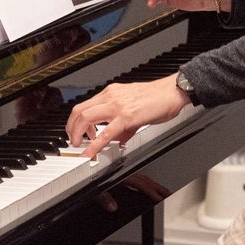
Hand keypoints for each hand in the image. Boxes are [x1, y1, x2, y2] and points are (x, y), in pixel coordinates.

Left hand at [66, 75, 189, 158]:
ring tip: (78, 146)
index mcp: (111, 93)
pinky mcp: (126, 117)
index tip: (77, 133)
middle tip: (73, 141)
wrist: (172, 92)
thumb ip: (124, 125)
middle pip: (79, 111)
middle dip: (71, 128)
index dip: (76, 121)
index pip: (84, 105)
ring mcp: (117, 105)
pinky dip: (94, 145)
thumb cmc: (158, 97)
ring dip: (77, 134)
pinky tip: (90, 153)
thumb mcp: (134, 107)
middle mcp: (110, 96)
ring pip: (86, 118)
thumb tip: (118, 139)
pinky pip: (105, 132)